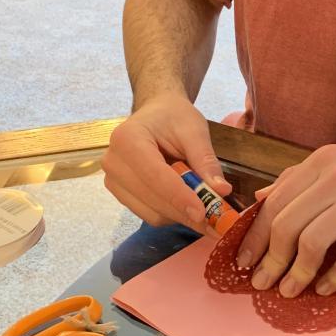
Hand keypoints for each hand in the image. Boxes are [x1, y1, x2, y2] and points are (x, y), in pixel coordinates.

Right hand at [102, 94, 231, 228]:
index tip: (203, 213)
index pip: (155, 176)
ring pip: (151, 213)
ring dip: (181, 216)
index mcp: (128, 139)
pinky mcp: (121, 195)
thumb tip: (221, 191)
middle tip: (215, 221)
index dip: (179, 197)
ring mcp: (113, 181)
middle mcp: (114, 163)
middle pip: (152, 199)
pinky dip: (173, 214)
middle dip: (184, 211)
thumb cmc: (174, 117)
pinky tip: (188, 204)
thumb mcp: (195, 130)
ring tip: (207, 210)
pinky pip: (150, 215)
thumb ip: (206, 160)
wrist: (156, 114)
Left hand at [237, 144, 335, 298]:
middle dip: (270, 260)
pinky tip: (326, 288)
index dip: (255, 235)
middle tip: (262, 283)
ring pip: (312, 243)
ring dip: (297, 274)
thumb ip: (301, 179)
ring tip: (290, 291)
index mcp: (323, 161)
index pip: (275, 201)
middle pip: (288, 224)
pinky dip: (333, 279)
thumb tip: (261, 200)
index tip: (244, 260)